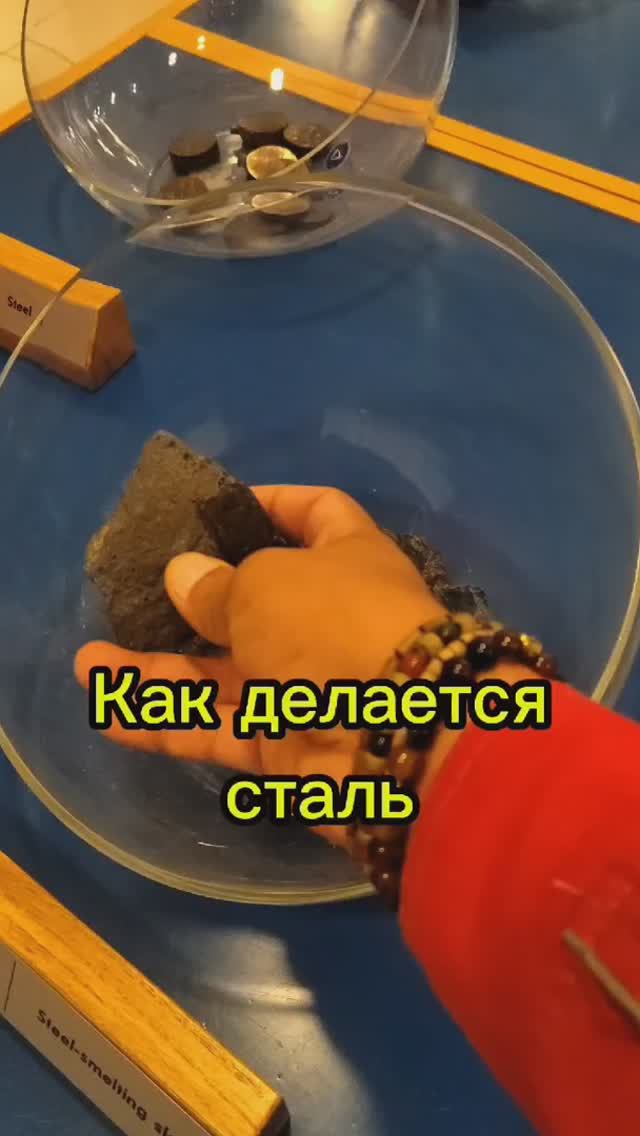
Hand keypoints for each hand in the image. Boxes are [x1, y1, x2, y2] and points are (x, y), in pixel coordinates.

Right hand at [75, 487, 443, 841]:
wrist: (396, 738)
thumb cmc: (334, 624)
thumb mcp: (266, 585)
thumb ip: (218, 585)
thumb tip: (184, 576)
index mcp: (346, 558)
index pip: (316, 513)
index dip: (271, 503)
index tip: (215, 507)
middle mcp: (327, 619)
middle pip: (251, 602)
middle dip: (191, 601)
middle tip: (134, 592)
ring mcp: (305, 686)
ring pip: (220, 675)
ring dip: (155, 669)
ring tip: (86, 660)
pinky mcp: (285, 746)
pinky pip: (216, 728)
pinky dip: (165, 723)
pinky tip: (106, 713)